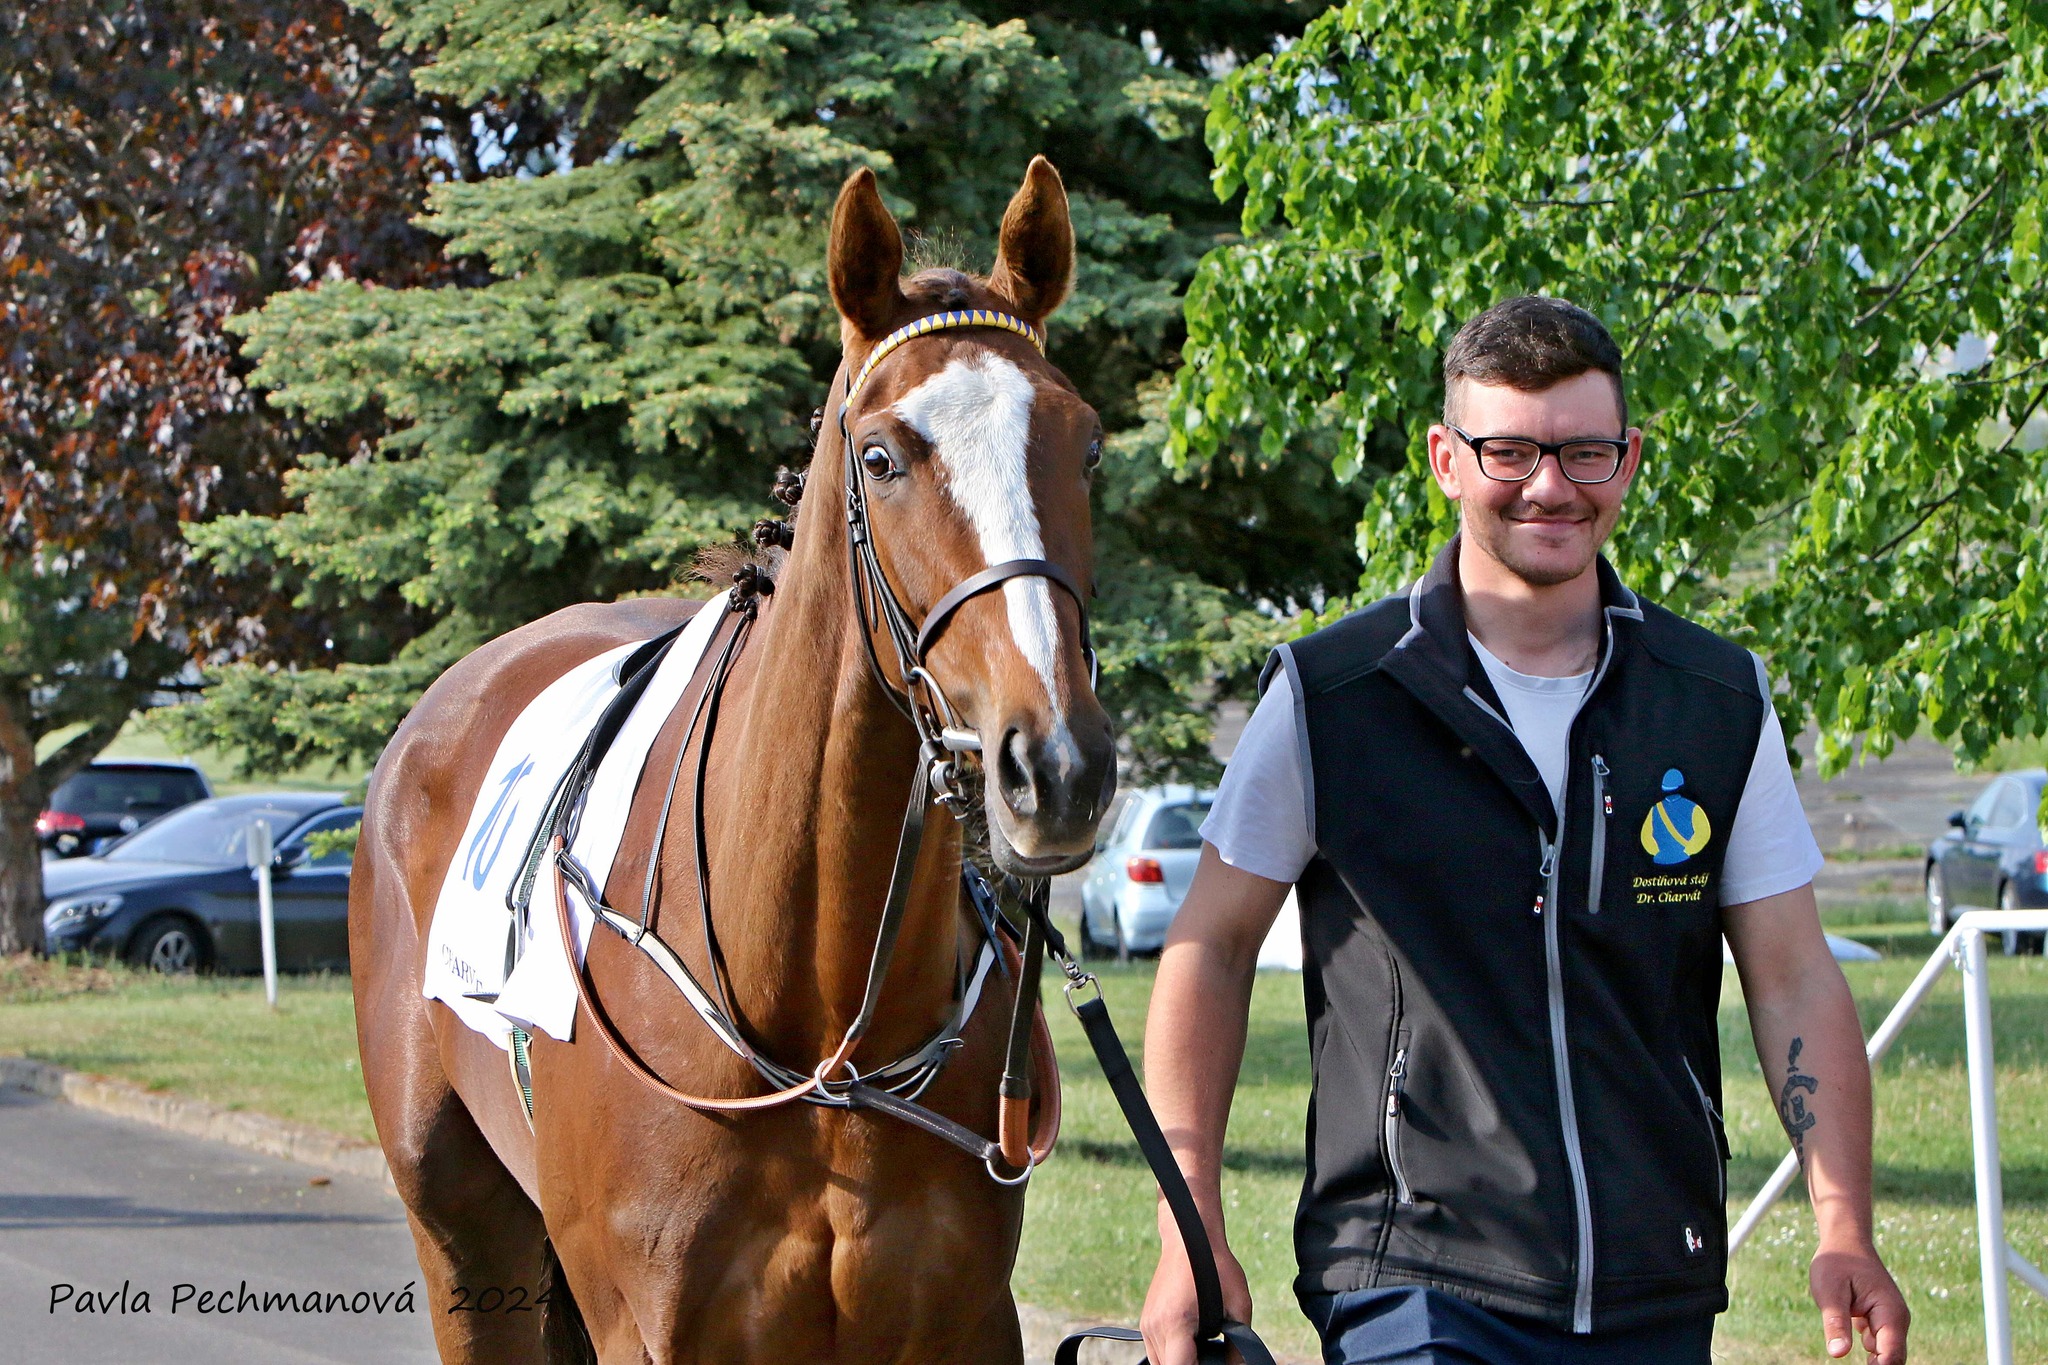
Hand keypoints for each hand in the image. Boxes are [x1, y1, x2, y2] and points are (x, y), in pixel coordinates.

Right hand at [1139, 1212, 1252, 1364]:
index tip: (1215, 1364)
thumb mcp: (1239, 1305)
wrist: (1189, 1236)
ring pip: (1159, 1364)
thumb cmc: (1217, 1266)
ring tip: (1204, 1351)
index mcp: (1175, 1323)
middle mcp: (1155, 1327)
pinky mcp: (1146, 1321)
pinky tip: (1192, 1345)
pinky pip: (1156, 1352)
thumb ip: (1238, 1343)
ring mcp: (1147, 1324)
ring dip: (1180, 1362)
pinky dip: (1172, 1356)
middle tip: (1214, 1357)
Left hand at [1810, 1241, 1908, 1363]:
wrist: (1844, 1242)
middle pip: (1894, 1359)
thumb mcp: (1829, 1291)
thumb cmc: (1836, 1264)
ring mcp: (1891, 1322)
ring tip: (1849, 1341)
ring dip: (1872, 1362)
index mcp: (1890, 1313)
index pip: (1892, 1356)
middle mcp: (1897, 1320)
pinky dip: (1868, 1353)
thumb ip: (1835, 1322)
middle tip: (1852, 1359)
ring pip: (1886, 1354)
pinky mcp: (1881, 1322)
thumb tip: (1838, 1353)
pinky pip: (1879, 1346)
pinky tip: (1847, 1345)